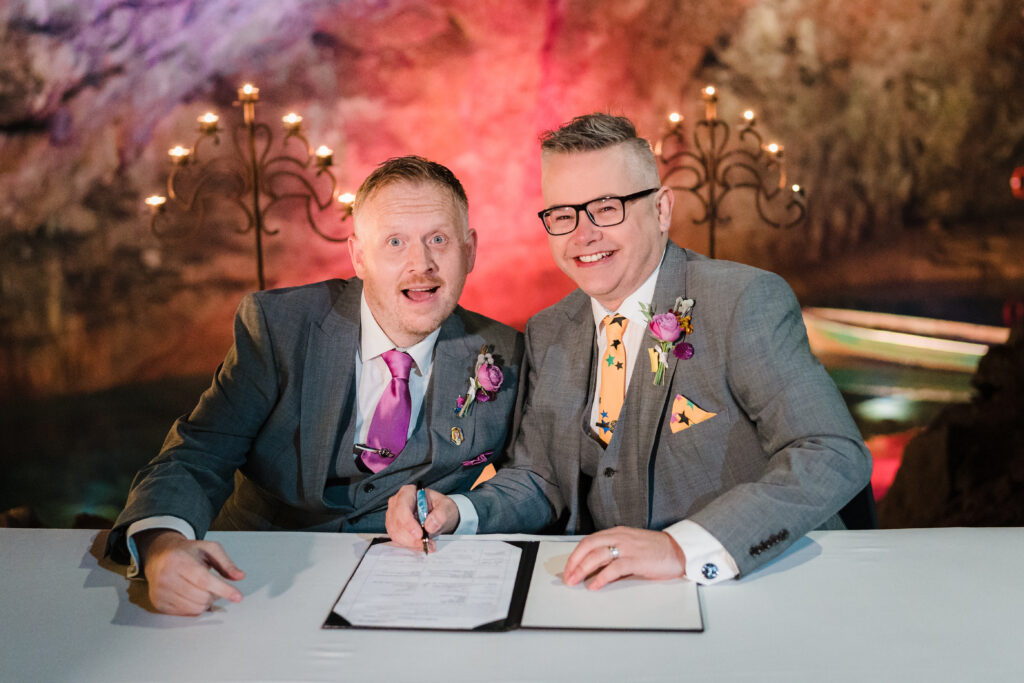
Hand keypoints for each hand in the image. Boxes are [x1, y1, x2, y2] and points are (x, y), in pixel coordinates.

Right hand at [136, 529, 244, 615]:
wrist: (160, 555)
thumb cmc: (187, 552)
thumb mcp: (209, 549)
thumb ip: (226, 563)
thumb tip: (240, 576)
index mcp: (179, 560)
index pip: (204, 580)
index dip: (223, 590)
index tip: (237, 597)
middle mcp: (166, 576)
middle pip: (200, 597)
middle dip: (215, 595)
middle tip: (216, 587)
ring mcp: (160, 591)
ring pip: (194, 608)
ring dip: (206, 603)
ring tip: (204, 590)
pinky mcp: (158, 603)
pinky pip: (185, 614)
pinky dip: (194, 608)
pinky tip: (193, 596)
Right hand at [385, 485, 459, 550]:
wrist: (440, 516)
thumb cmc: (440, 507)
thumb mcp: (446, 507)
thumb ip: (440, 514)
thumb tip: (430, 525)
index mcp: (408, 492)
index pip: (402, 506)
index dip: (408, 522)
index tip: (419, 534)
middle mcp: (397, 502)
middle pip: (396, 522)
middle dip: (411, 537)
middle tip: (425, 543)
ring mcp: (393, 515)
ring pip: (395, 532)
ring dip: (410, 542)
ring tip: (426, 545)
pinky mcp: (394, 527)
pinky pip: (397, 539)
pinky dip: (409, 544)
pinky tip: (420, 545)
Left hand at [563, 526, 685, 590]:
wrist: (679, 550)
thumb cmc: (655, 550)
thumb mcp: (630, 546)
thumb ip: (614, 553)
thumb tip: (594, 569)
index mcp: (617, 532)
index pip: (589, 541)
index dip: (575, 555)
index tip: (568, 568)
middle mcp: (620, 537)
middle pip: (588, 546)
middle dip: (574, 562)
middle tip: (568, 577)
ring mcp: (628, 547)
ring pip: (597, 555)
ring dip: (582, 569)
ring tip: (575, 581)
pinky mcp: (637, 559)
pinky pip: (614, 568)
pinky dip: (601, 577)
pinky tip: (595, 585)